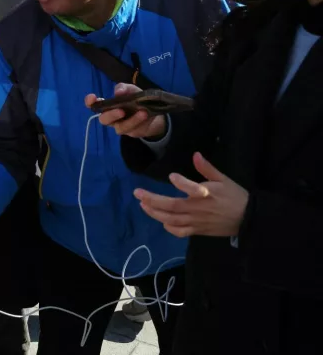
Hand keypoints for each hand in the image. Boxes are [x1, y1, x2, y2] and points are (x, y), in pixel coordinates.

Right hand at [84, 83, 167, 138]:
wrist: (155, 113)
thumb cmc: (137, 101)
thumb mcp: (132, 90)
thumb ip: (124, 88)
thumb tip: (118, 92)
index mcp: (108, 106)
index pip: (94, 105)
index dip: (90, 102)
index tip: (93, 97)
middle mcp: (112, 118)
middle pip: (104, 120)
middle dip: (111, 115)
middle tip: (121, 111)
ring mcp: (121, 126)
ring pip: (120, 127)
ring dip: (131, 120)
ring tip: (142, 112)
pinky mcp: (132, 132)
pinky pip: (133, 129)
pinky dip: (139, 122)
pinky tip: (145, 115)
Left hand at [134, 152, 248, 237]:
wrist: (249, 219)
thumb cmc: (235, 196)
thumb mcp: (224, 179)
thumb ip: (207, 168)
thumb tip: (196, 154)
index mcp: (206, 194)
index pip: (192, 189)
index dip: (181, 183)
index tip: (171, 176)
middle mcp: (198, 209)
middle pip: (172, 206)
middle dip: (152, 200)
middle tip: (137, 193)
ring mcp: (197, 221)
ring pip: (171, 219)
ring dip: (155, 213)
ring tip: (142, 204)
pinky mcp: (198, 231)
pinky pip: (180, 232)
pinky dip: (169, 228)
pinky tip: (161, 221)